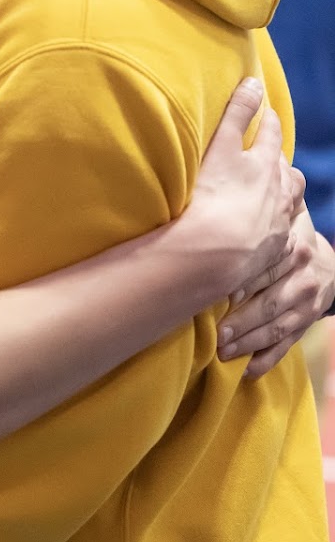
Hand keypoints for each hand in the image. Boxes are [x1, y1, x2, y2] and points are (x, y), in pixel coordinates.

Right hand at [182, 78, 298, 300]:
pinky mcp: (275, 253)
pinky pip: (285, 238)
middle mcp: (280, 194)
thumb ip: (237, 113)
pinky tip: (271, 233)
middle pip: (289, 173)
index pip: (271, 137)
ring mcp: (280, 225)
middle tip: (269, 158)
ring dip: (284, 196)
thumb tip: (254, 83)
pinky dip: (280, 229)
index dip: (268, 123)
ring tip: (272, 194)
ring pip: (291, 205)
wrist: (215, 254)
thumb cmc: (213, 196)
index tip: (266, 114)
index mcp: (267, 166)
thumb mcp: (221, 146)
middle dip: (280, 163)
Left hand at [220, 204, 334, 375]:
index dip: (248, 280)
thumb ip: (269, 201)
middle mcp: (303, 277)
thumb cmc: (289, 234)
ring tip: (224, 352)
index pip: (270, 266)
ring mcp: (305, 304)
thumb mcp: (285, 213)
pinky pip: (287, 344)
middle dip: (245, 319)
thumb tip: (258, 171)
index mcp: (295, 247)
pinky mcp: (304, 324)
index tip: (224, 292)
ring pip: (278, 326)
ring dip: (251, 342)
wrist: (328, 263)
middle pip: (273, 301)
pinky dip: (268, 359)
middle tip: (218, 332)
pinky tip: (248, 370)